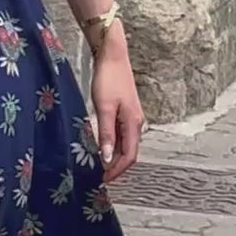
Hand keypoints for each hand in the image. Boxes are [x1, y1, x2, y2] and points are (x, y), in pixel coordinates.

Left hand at [92, 29, 142, 179]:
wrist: (112, 56)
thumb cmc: (108, 80)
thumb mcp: (104, 108)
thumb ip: (107, 134)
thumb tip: (108, 158)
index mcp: (133, 124)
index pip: (130, 156)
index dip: (118, 170)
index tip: (104, 179)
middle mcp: (136, 123)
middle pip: (130, 152)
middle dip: (117, 167)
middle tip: (100, 176)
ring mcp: (131, 117)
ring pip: (126, 144)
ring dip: (115, 156)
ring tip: (99, 165)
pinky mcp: (125, 111)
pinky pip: (122, 134)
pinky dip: (113, 144)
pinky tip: (102, 146)